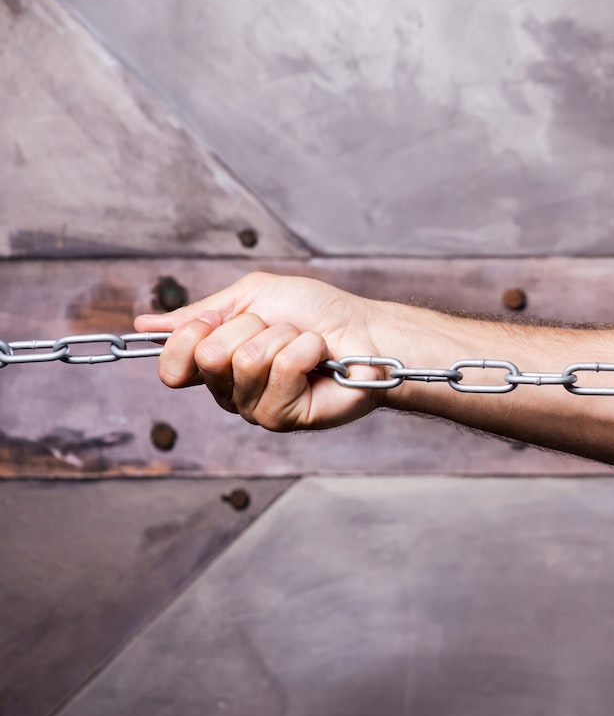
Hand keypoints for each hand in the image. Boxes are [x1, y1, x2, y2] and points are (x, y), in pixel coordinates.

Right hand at [134, 272, 387, 430]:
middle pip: (209, 356)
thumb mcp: (252, 297)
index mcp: (215, 366)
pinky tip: (318, 357)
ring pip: (245, 361)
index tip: (218, 317)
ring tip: (304, 342)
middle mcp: (229, 392)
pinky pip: (280, 372)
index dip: (191, 335)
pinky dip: (304, 349)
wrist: (366, 329)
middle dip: (251, 327)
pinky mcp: (285, 419)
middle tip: (280, 328)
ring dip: (282, 336)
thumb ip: (200, 314)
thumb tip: (145, 324)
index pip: (171, 366)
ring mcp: (255, 409)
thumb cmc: (316, 312)